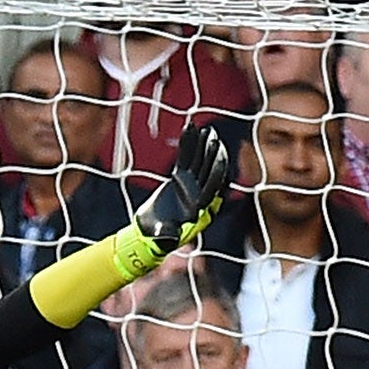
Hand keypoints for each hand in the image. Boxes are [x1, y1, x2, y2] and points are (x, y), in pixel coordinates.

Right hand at [128, 125, 230, 264]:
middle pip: (209, 171)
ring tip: (206, 130)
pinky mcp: (181, 177)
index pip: (212, 187)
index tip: (218, 157)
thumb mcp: (163, 239)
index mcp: (202, 208)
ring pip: (200, 162)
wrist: (150, 235)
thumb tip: (173, 236)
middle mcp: (201, 194)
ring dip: (203, 146)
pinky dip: (187, 144)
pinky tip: (189, 129)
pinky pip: (185, 158)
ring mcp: (192, 184)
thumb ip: (169, 236)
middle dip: (211, 154)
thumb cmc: (158, 239)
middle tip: (213, 138)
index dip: (215, 171)